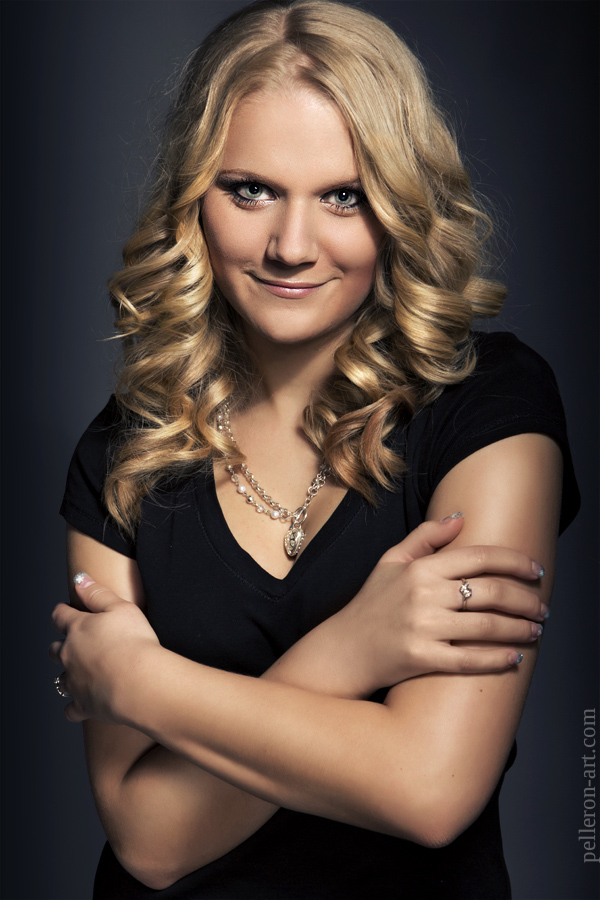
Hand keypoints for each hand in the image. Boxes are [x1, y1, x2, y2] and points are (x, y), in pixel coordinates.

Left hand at [49, 575, 159, 722]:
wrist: (140, 682)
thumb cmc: (134, 642)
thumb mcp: (120, 607)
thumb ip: (97, 593)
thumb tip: (79, 578)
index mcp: (78, 629)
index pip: (60, 616)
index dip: (62, 612)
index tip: (66, 612)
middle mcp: (70, 655)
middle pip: (55, 649)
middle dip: (61, 645)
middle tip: (74, 643)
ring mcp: (75, 682)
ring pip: (61, 679)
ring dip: (68, 675)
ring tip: (81, 673)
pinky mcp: (84, 705)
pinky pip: (71, 709)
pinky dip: (75, 706)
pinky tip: (82, 703)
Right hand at [332, 514, 546, 695]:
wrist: (343, 648)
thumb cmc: (370, 603)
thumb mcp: (391, 561)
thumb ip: (425, 536)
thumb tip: (461, 517)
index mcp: (420, 568)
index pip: (478, 557)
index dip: (514, 561)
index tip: (536, 570)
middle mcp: (423, 595)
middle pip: (490, 592)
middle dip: (525, 600)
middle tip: (542, 607)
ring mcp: (423, 627)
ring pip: (486, 626)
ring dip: (519, 628)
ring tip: (535, 630)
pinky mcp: (421, 658)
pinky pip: (469, 659)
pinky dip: (497, 658)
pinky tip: (515, 656)